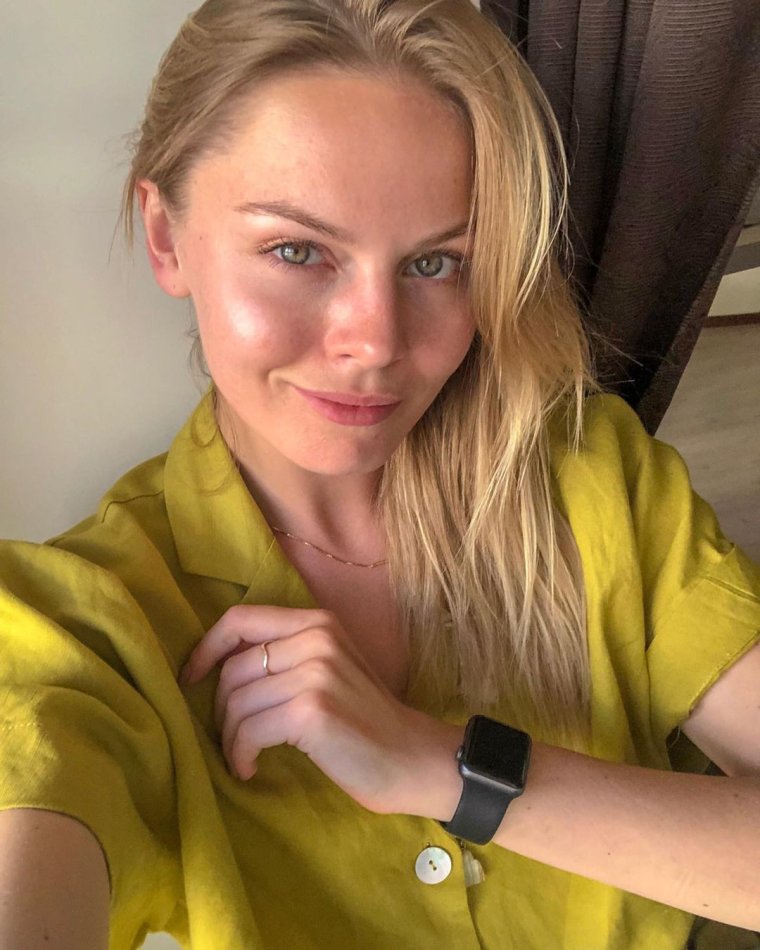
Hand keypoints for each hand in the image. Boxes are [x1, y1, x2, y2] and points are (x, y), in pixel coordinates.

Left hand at [178, 605, 463, 816]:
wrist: (412, 758)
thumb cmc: (366, 721)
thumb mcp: (330, 669)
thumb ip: (287, 654)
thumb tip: (219, 665)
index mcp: (318, 622)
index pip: (240, 618)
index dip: (206, 647)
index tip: (192, 678)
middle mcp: (317, 638)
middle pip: (233, 668)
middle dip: (222, 709)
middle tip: (235, 737)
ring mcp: (316, 672)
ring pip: (236, 701)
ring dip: (231, 738)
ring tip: (245, 756)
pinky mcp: (312, 711)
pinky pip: (248, 730)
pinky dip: (240, 754)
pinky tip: (250, 769)